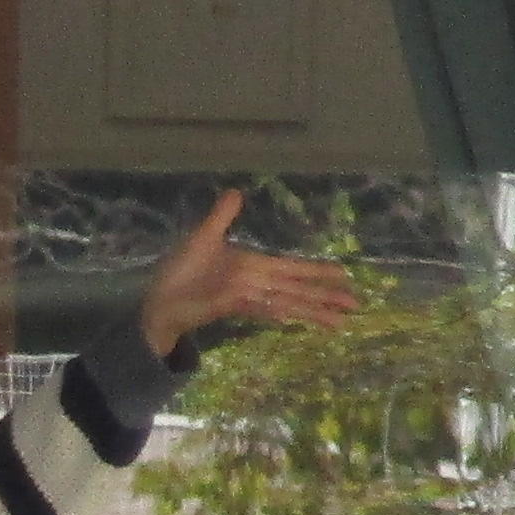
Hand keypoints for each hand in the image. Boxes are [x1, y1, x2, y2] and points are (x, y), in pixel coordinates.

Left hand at [137, 189, 364, 361]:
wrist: (158, 302)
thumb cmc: (179, 272)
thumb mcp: (202, 238)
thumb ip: (222, 217)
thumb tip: (236, 191)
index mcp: (252, 266)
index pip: (292, 269)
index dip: (317, 271)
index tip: (344, 274)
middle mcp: (254, 283)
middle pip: (296, 289)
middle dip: (325, 296)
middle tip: (356, 305)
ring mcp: (244, 297)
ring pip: (285, 303)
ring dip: (311, 311)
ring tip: (339, 323)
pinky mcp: (229, 307)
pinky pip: (259, 308)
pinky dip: (277, 312)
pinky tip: (295, 318)